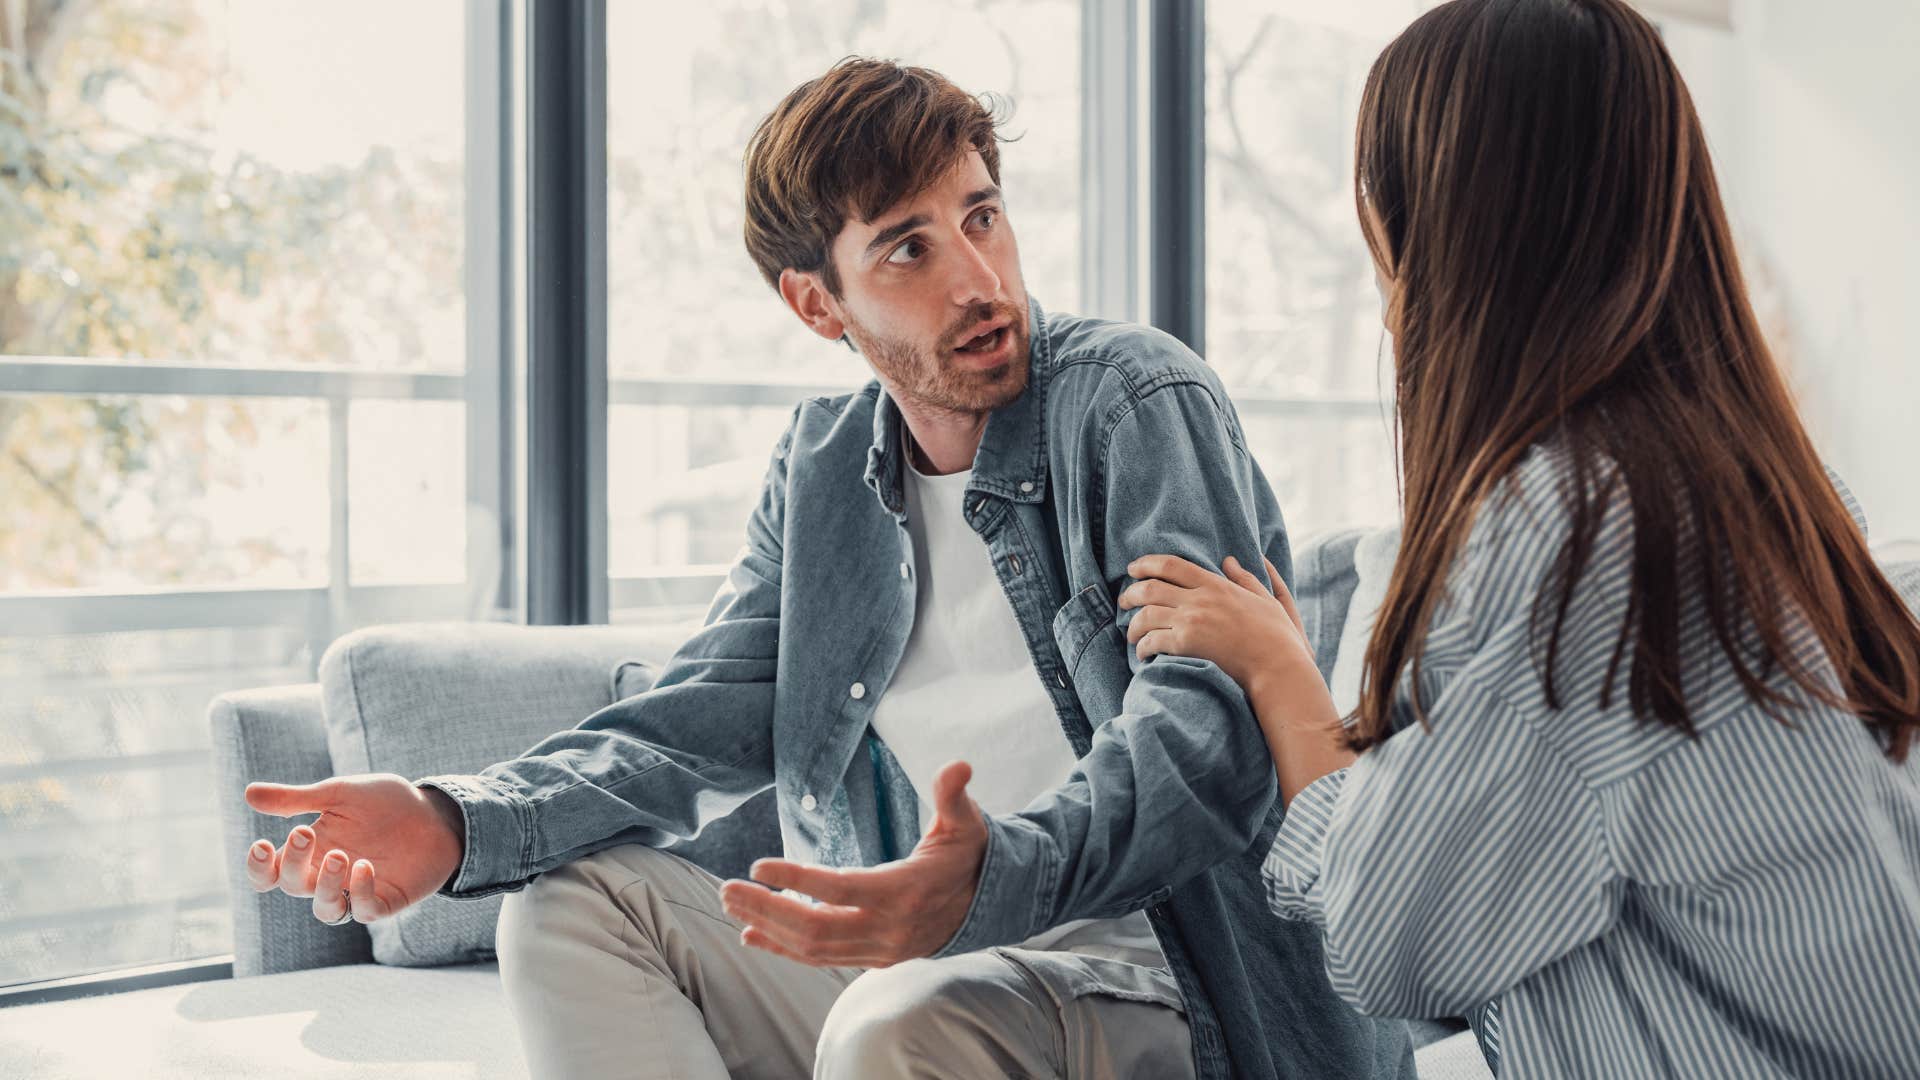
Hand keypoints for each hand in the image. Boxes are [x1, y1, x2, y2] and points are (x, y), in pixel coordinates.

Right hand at [242, 773, 465, 925]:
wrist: (434, 811)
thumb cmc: (383, 803)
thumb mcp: (339, 793)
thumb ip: (296, 798)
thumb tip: (248, 794)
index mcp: (310, 852)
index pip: (270, 874)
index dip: (259, 868)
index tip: (262, 845)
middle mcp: (327, 876)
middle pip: (293, 887)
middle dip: (294, 863)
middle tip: (305, 832)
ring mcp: (356, 891)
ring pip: (325, 908)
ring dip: (326, 886)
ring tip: (340, 855)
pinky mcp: (386, 901)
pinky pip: (365, 911)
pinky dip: (361, 893)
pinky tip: (365, 867)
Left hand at [720, 760, 986, 967]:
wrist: (987, 905)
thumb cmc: (967, 856)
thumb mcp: (966, 823)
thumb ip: (954, 795)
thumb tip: (957, 766)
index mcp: (904, 891)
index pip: (840, 890)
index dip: (797, 880)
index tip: (757, 866)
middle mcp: (888, 928)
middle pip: (815, 927)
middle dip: (766, 908)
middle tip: (726, 888)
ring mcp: (880, 950)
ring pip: (813, 948)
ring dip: (768, 927)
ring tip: (731, 905)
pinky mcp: (873, 959)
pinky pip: (821, 959)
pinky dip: (784, 949)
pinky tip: (752, 934)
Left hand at [1121, 553, 1352, 802]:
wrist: (1277, 666)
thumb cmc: (1277, 636)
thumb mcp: (1265, 599)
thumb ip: (1246, 578)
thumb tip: (1230, 560)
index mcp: (1216, 584)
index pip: (1171, 565)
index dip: (1146, 564)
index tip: (1133, 569)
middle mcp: (1199, 599)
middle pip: (1150, 588)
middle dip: (1130, 593)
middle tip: (1123, 601)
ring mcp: (1191, 620)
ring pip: (1146, 615)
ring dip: (1133, 624)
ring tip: (1131, 634)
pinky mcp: (1186, 644)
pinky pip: (1152, 641)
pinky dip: (1142, 647)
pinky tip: (1143, 654)